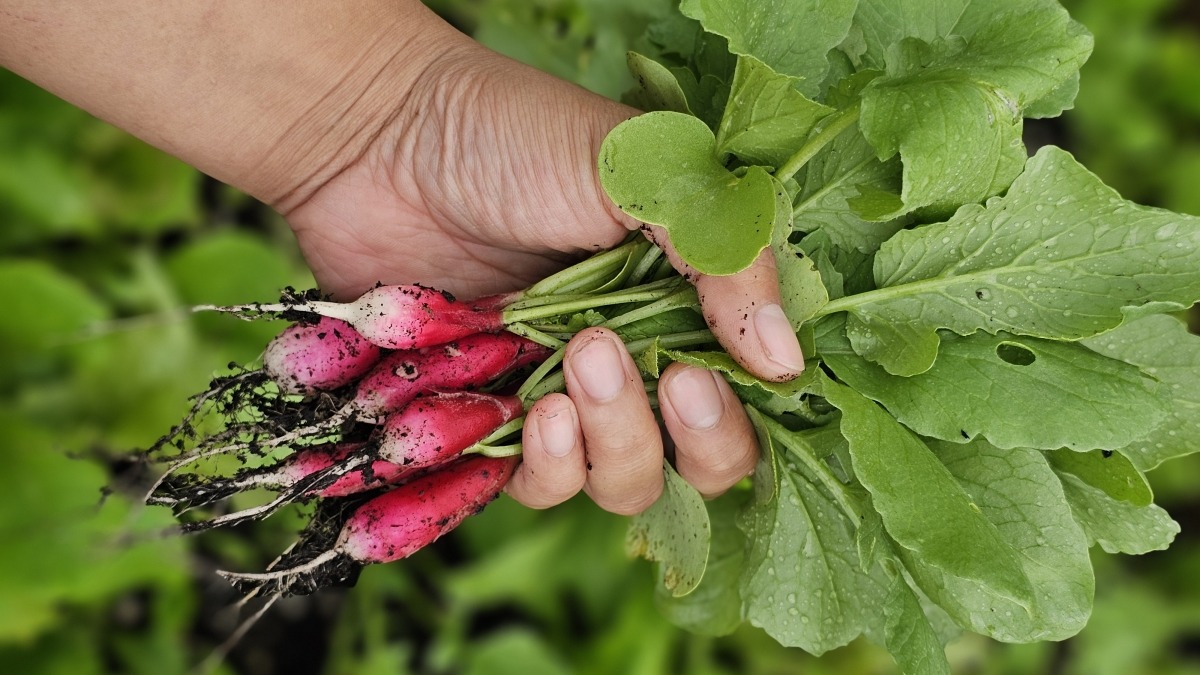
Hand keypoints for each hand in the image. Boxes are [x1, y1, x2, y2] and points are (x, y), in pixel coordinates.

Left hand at [282, 21, 804, 514]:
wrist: (379, 141)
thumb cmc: (515, 138)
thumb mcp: (644, 175)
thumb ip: (724, 260)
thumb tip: (786, 363)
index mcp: (686, 297)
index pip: (749, 391)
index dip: (742, 408)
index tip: (704, 374)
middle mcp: (637, 355)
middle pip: (702, 460)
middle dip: (696, 439)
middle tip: (666, 380)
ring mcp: (564, 392)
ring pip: (625, 482)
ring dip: (618, 444)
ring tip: (580, 365)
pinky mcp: (492, 419)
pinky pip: (539, 487)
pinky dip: (548, 467)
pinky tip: (536, 413)